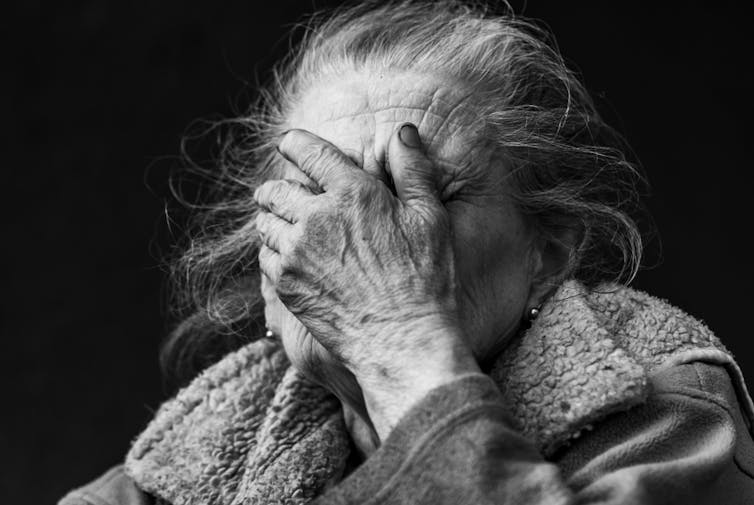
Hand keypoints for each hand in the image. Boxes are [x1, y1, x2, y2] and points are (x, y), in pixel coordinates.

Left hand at [254, 124, 479, 437]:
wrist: (403, 340)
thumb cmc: (426, 279)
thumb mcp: (430, 217)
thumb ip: (413, 169)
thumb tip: (402, 131)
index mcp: (352, 193)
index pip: (307, 151)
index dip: (294, 143)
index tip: (289, 143)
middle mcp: (315, 217)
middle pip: (274, 189)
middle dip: (276, 187)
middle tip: (282, 193)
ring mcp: (296, 252)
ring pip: (264, 223)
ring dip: (272, 220)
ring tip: (285, 227)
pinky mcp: (286, 285)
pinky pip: (264, 257)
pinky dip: (272, 252)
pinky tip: (290, 259)